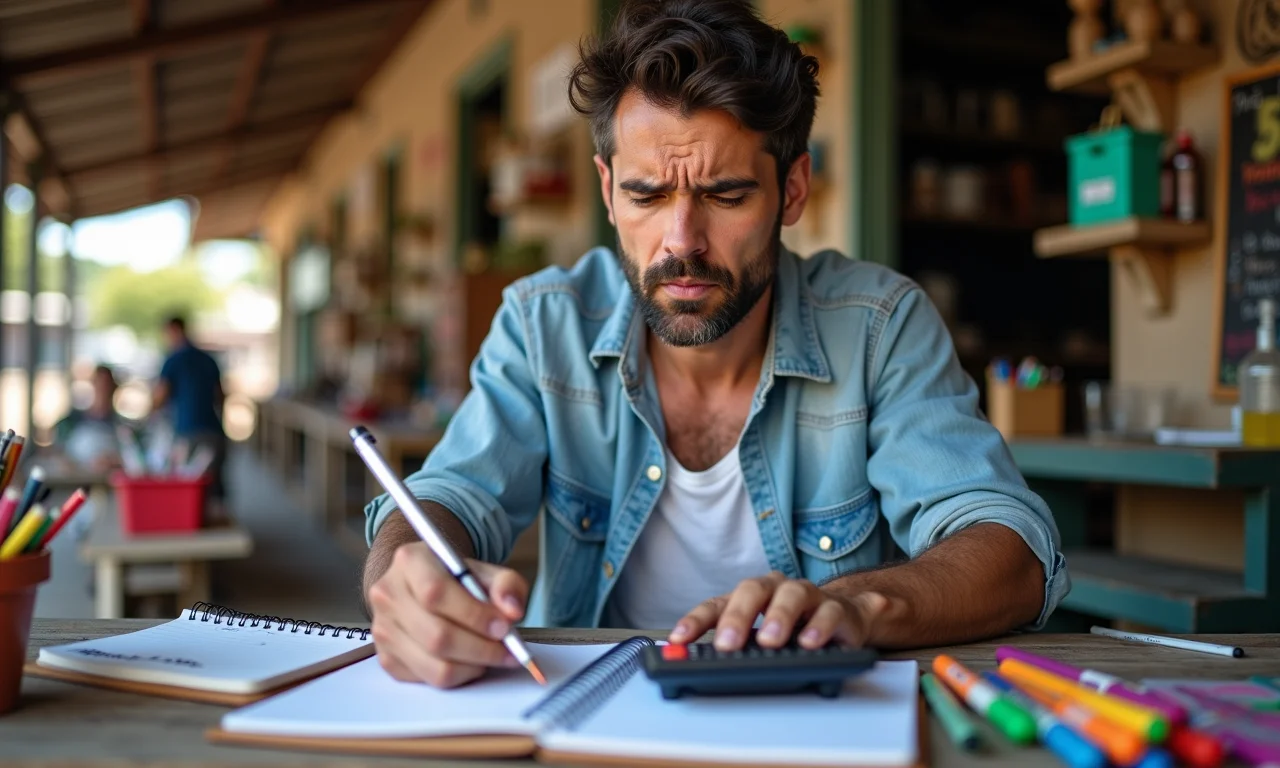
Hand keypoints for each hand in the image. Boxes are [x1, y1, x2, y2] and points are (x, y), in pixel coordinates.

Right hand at [366, 542, 528, 687]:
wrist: (423, 585)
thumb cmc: (457, 578)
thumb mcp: (485, 570)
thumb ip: (506, 584)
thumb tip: (512, 611)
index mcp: (409, 561)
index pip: (436, 593)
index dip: (474, 615)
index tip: (504, 627)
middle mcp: (387, 595)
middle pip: (436, 636)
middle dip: (481, 649)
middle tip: (508, 651)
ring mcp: (382, 630)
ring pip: (434, 666)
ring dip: (473, 666)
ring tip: (493, 656)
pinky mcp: (386, 658)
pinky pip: (428, 680)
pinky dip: (459, 676)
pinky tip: (471, 661)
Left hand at [667, 572, 887, 650]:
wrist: (846, 619)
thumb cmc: (794, 629)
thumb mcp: (759, 642)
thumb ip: (733, 650)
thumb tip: (694, 665)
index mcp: (750, 596)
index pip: (717, 603)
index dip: (696, 620)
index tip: (679, 638)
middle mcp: (776, 590)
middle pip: (752, 590)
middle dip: (737, 617)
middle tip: (727, 644)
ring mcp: (808, 596)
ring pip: (792, 594)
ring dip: (779, 617)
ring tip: (770, 642)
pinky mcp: (837, 609)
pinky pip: (828, 612)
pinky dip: (818, 628)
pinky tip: (809, 643)